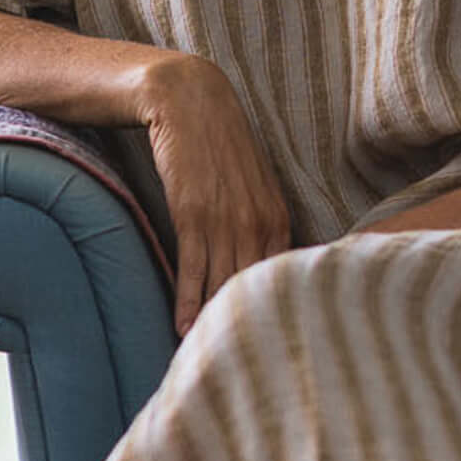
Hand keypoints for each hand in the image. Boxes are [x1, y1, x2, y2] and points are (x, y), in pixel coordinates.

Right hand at [139, 55, 294, 335]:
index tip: (265, 344)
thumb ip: (257, 221)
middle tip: (239, 362)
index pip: (278, 278)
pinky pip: (194, 267)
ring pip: (223, 283)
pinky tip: (182, 327)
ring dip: (213, 322)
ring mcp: (226, 219)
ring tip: (204, 354)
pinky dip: (188, 300)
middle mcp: (257, 222)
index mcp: (276, 217)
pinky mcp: (193, 213)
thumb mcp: (249, 182)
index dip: (270, 312)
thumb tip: (257, 260)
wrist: (187, 98)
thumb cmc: (216, 142)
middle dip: (245, 325)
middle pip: (253, 288)